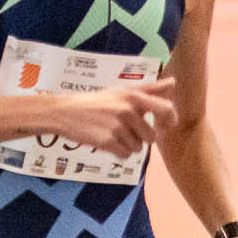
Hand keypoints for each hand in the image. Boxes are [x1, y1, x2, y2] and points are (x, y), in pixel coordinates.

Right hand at [47, 77, 175, 156]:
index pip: (166, 110)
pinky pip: (125, 155)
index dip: (170, 121)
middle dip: (140, 137)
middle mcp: (127, 110)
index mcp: (133, 96)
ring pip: (138, 148)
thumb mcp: (121, 91)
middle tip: (123, 129)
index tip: (163, 126)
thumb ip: (149, 90)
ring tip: (112, 134)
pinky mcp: (107, 140)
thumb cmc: (97, 102)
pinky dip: (118, 152)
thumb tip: (173, 83)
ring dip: (127, 145)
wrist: (64, 112)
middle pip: (151, 137)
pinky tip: (107, 141)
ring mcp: (117, 126)